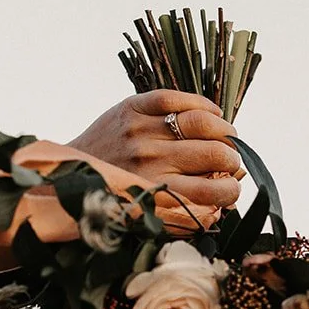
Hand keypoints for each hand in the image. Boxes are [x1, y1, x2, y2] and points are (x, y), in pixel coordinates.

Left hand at [68, 91, 243, 227]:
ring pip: (200, 122)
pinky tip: (212, 114)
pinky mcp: (132, 107)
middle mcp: (150, 160)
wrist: (74, 172)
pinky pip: (175, 98)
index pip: (210, 191)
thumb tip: (227, 200)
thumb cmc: (119, 195)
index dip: (232, 190)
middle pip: (212, 154)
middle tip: (232, 161)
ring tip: (227, 137)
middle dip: (232, 159)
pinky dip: (202, 105)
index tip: (233, 189)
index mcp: (157, 191)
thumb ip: (186, 207)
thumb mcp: (149, 210)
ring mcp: (141, 130)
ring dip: (224, 130)